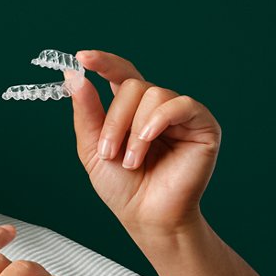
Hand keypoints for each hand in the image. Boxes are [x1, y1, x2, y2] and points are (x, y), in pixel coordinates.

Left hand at [66, 50, 220, 235]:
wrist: (146, 217)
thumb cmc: (123, 188)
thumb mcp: (92, 149)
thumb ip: (86, 112)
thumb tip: (73, 75)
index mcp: (131, 109)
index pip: (120, 73)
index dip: (103, 62)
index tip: (82, 58)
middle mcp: (156, 106)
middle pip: (132, 85)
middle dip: (114, 120)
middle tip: (108, 153)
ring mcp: (180, 114)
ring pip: (153, 94)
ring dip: (135, 130)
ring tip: (132, 161)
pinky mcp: (202, 124)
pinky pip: (181, 104)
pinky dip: (159, 119)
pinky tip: (149, 138)